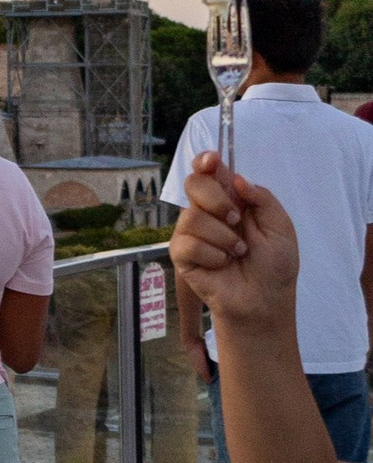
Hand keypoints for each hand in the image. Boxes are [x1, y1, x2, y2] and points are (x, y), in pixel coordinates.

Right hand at [170, 156, 301, 333]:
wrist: (264, 301)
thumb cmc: (274, 265)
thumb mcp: (280, 226)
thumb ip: (261, 198)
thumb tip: (236, 179)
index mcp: (229, 200)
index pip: (209, 171)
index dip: (206, 161)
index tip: (213, 161)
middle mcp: (207, 212)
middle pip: (194, 184)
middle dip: (217, 199)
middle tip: (237, 220)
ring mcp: (191, 233)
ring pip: (192, 217)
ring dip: (222, 236)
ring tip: (237, 252)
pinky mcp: (182, 256)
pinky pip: (188, 244)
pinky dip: (212, 255)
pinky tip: (222, 264)